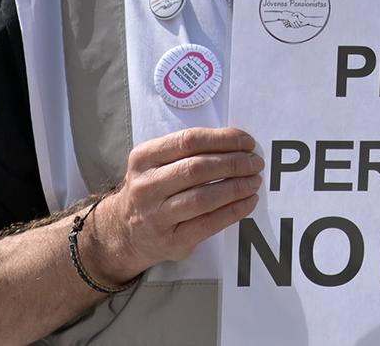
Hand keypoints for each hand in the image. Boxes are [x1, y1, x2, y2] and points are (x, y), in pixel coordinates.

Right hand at [79, 128, 263, 284]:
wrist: (123, 232)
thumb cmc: (152, 188)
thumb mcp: (156, 162)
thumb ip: (189, 150)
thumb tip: (239, 144)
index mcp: (143, 158)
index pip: (189, 141)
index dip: (223, 139)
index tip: (247, 142)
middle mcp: (145, 186)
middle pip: (198, 168)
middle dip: (234, 163)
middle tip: (256, 163)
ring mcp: (156, 216)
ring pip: (203, 197)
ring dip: (237, 187)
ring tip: (255, 181)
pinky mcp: (171, 241)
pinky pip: (209, 224)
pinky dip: (234, 211)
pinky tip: (249, 202)